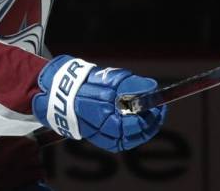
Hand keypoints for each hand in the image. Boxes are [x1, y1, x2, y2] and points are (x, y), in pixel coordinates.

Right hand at [32, 55, 166, 151]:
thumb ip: (132, 84)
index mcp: (106, 115)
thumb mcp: (110, 78)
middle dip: (151, 121)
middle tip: (158, 109)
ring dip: (144, 129)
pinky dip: (132, 134)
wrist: (60, 93)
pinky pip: (120, 142)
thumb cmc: (85, 83)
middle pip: (136, 133)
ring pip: (129, 140)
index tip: (160, 104)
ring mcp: (100, 136)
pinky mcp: (97, 139)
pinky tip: (138, 124)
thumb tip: (153, 88)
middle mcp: (103, 130)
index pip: (137, 123)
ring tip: (151, 116)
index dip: (152, 115)